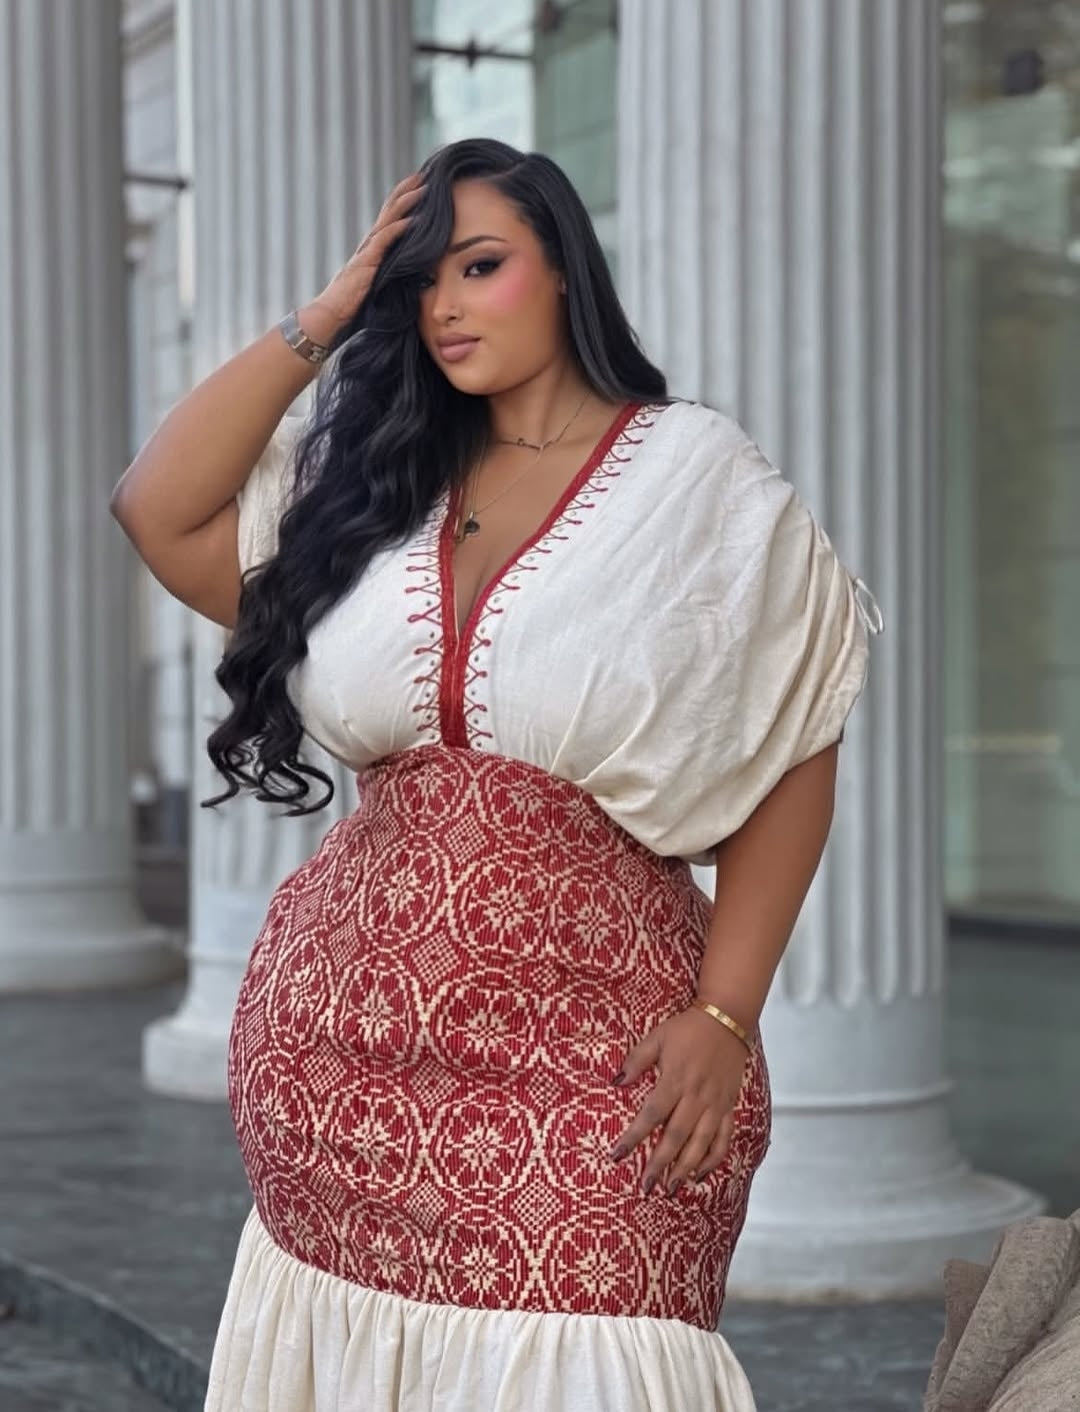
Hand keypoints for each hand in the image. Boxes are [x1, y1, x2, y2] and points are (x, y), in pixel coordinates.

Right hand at [308, 172, 426, 328]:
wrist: (331, 315)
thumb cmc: (352, 305)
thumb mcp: (377, 284)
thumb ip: (389, 272)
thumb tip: (411, 272)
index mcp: (372, 248)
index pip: (389, 217)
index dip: (404, 199)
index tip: (421, 185)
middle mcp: (369, 244)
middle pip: (389, 210)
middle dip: (407, 191)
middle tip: (425, 175)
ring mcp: (367, 251)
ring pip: (389, 219)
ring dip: (407, 202)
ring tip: (424, 189)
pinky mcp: (366, 262)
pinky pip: (384, 241)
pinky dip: (399, 228)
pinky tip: (413, 220)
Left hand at [609, 1005, 749, 1194]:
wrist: (727, 1021)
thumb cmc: (688, 1029)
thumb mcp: (657, 1037)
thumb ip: (637, 1061)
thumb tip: (616, 1082)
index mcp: (675, 1080)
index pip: (651, 1115)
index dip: (633, 1137)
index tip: (617, 1155)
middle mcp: (696, 1097)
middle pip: (676, 1136)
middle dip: (659, 1164)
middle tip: (646, 1187)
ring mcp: (716, 1104)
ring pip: (701, 1143)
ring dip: (685, 1168)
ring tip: (671, 1188)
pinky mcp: (729, 1106)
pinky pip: (724, 1138)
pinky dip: (714, 1158)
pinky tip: (700, 1174)